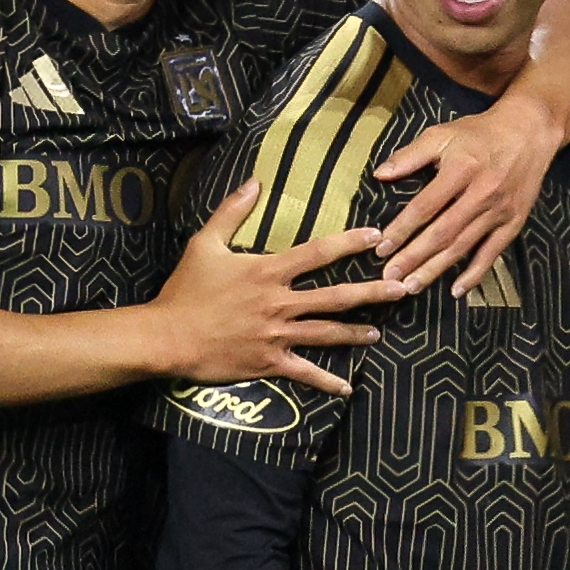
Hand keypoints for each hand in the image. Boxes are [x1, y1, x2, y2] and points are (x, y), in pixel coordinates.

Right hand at [149, 181, 405, 394]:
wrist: (168, 337)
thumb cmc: (184, 290)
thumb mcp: (204, 243)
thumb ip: (232, 212)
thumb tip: (254, 181)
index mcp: (268, 272)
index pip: (318, 253)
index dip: (350, 243)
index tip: (376, 236)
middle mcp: (280, 303)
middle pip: (336, 297)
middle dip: (372, 292)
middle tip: (401, 288)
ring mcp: (277, 336)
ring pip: (327, 333)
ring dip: (356, 333)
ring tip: (379, 333)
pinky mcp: (269, 362)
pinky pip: (305, 373)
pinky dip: (327, 381)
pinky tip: (347, 387)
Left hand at [369, 90, 560, 295]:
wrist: (529, 131)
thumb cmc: (478, 134)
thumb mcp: (442, 135)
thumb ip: (410, 156)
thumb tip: (380, 175)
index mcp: (461, 169)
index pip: (425, 206)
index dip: (402, 229)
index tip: (381, 247)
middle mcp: (482, 193)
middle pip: (443, 232)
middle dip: (414, 257)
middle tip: (390, 277)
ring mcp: (500, 210)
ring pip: (463, 246)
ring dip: (436, 269)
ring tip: (412, 287)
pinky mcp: (514, 222)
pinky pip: (492, 252)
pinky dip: (475, 274)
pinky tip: (456, 290)